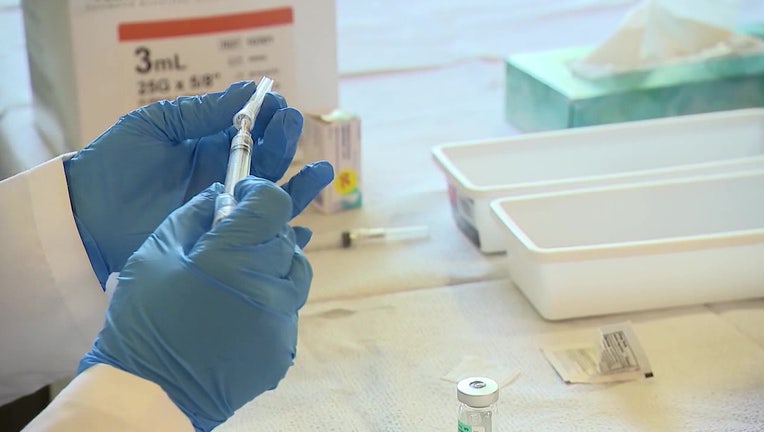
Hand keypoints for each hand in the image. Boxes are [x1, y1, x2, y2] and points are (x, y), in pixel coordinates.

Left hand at [64, 81, 326, 286]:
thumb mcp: (154, 125)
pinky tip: (301, 232)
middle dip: (284, 140)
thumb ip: (198, 112)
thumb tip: (244, 93)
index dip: (265, 115)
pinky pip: (260, 236)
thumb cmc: (115, 162)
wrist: (87, 215)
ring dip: (300, 185)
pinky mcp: (221, 237)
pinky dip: (284, 237)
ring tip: (321, 172)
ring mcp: (226, 206)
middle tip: (291, 124)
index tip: (275, 103)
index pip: (249, 128)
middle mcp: (224, 174)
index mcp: (210, 144)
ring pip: (273, 195)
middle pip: (267, 158)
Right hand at [79, 177, 314, 430]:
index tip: (244, 194)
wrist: (151, 394)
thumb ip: (191, 217)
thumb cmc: (144, 322)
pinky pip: (289, 310)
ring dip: (277, 263)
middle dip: (264, 229)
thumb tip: (221, 192)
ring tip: (245, 273)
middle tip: (236, 239)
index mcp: (231, 256)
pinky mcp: (284, 348)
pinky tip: (242, 312)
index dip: (260, 191)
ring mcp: (280, 320)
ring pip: (296, 273)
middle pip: (286, 237)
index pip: (273, 203)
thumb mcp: (153, 257)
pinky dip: (272, 301)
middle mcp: (266, 285)